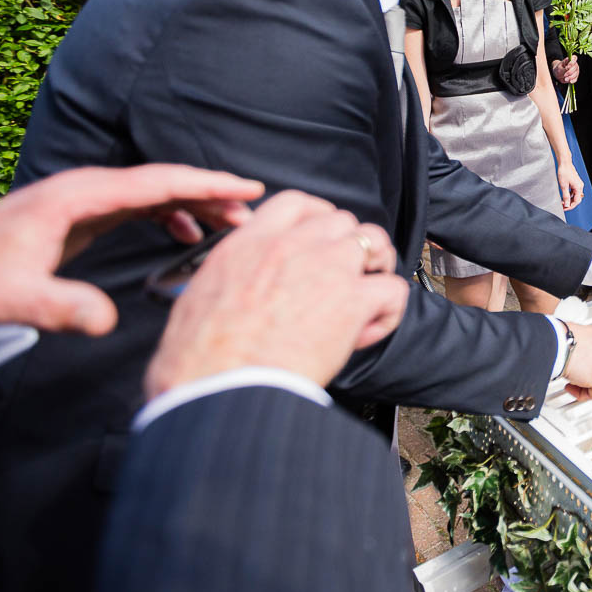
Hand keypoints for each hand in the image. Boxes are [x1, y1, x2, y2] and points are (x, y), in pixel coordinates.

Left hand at [0, 165, 263, 335]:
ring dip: (194, 203)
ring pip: (153, 191)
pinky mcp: (79, 215)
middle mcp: (83, 189)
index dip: (206, 185)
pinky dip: (170, 213)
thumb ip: (60, 307)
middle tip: (254, 211)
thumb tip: (107, 320)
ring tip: (231, 223)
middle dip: (211, 192)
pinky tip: (185, 234)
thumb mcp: (11, 300)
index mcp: (76, 197)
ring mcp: (82, 200)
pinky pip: (138, 205)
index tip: (247, 188)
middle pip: (162, 181)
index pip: (156, 183)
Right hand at [142, 191, 405, 398]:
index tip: (322, 236)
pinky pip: (393, 289)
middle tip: (346, 273)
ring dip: (377, 263)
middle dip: (348, 243)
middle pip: (340, 221)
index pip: (295, 204)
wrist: (219, 387)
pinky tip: (368, 331)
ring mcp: (327, 268)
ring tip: (369, 291)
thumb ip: (227, 279)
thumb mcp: (198, 298)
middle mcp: (291, 246)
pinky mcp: (352, 301)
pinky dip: (389, 310)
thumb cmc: (199, 359)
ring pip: (374, 241)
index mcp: (248, 244)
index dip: (317, 216)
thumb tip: (234, 290)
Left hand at [551, 56, 579, 83]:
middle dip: (570, 72)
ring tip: (565, 79)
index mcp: (571, 60)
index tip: (567, 67)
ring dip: (570, 77)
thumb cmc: (558, 69)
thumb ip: (563, 69)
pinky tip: (569, 81)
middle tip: (564, 75)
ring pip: (576, 74)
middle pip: (575, 67)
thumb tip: (568, 68)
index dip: (572, 62)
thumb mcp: (559, 69)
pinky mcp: (576, 76)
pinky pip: (575, 79)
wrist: (558, 74)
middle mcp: (575, 65)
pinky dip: (572, 80)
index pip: (574, 58)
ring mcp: (576, 71)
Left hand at [556, 163, 583, 210]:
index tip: (564, 209)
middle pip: (576, 199)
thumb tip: (566, 204)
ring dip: (569, 199)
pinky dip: (569, 195)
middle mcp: (580, 186)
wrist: (564, 163)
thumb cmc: (564, 172)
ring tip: (562, 202)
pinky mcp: (575, 182)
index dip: (570, 206)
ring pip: (575, 195)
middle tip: (563, 206)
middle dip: (570, 203)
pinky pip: (573, 191)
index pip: (576, 201)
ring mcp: (578, 184)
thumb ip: (565, 196)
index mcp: (578, 187)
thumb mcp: (563, 186)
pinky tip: (564, 196)